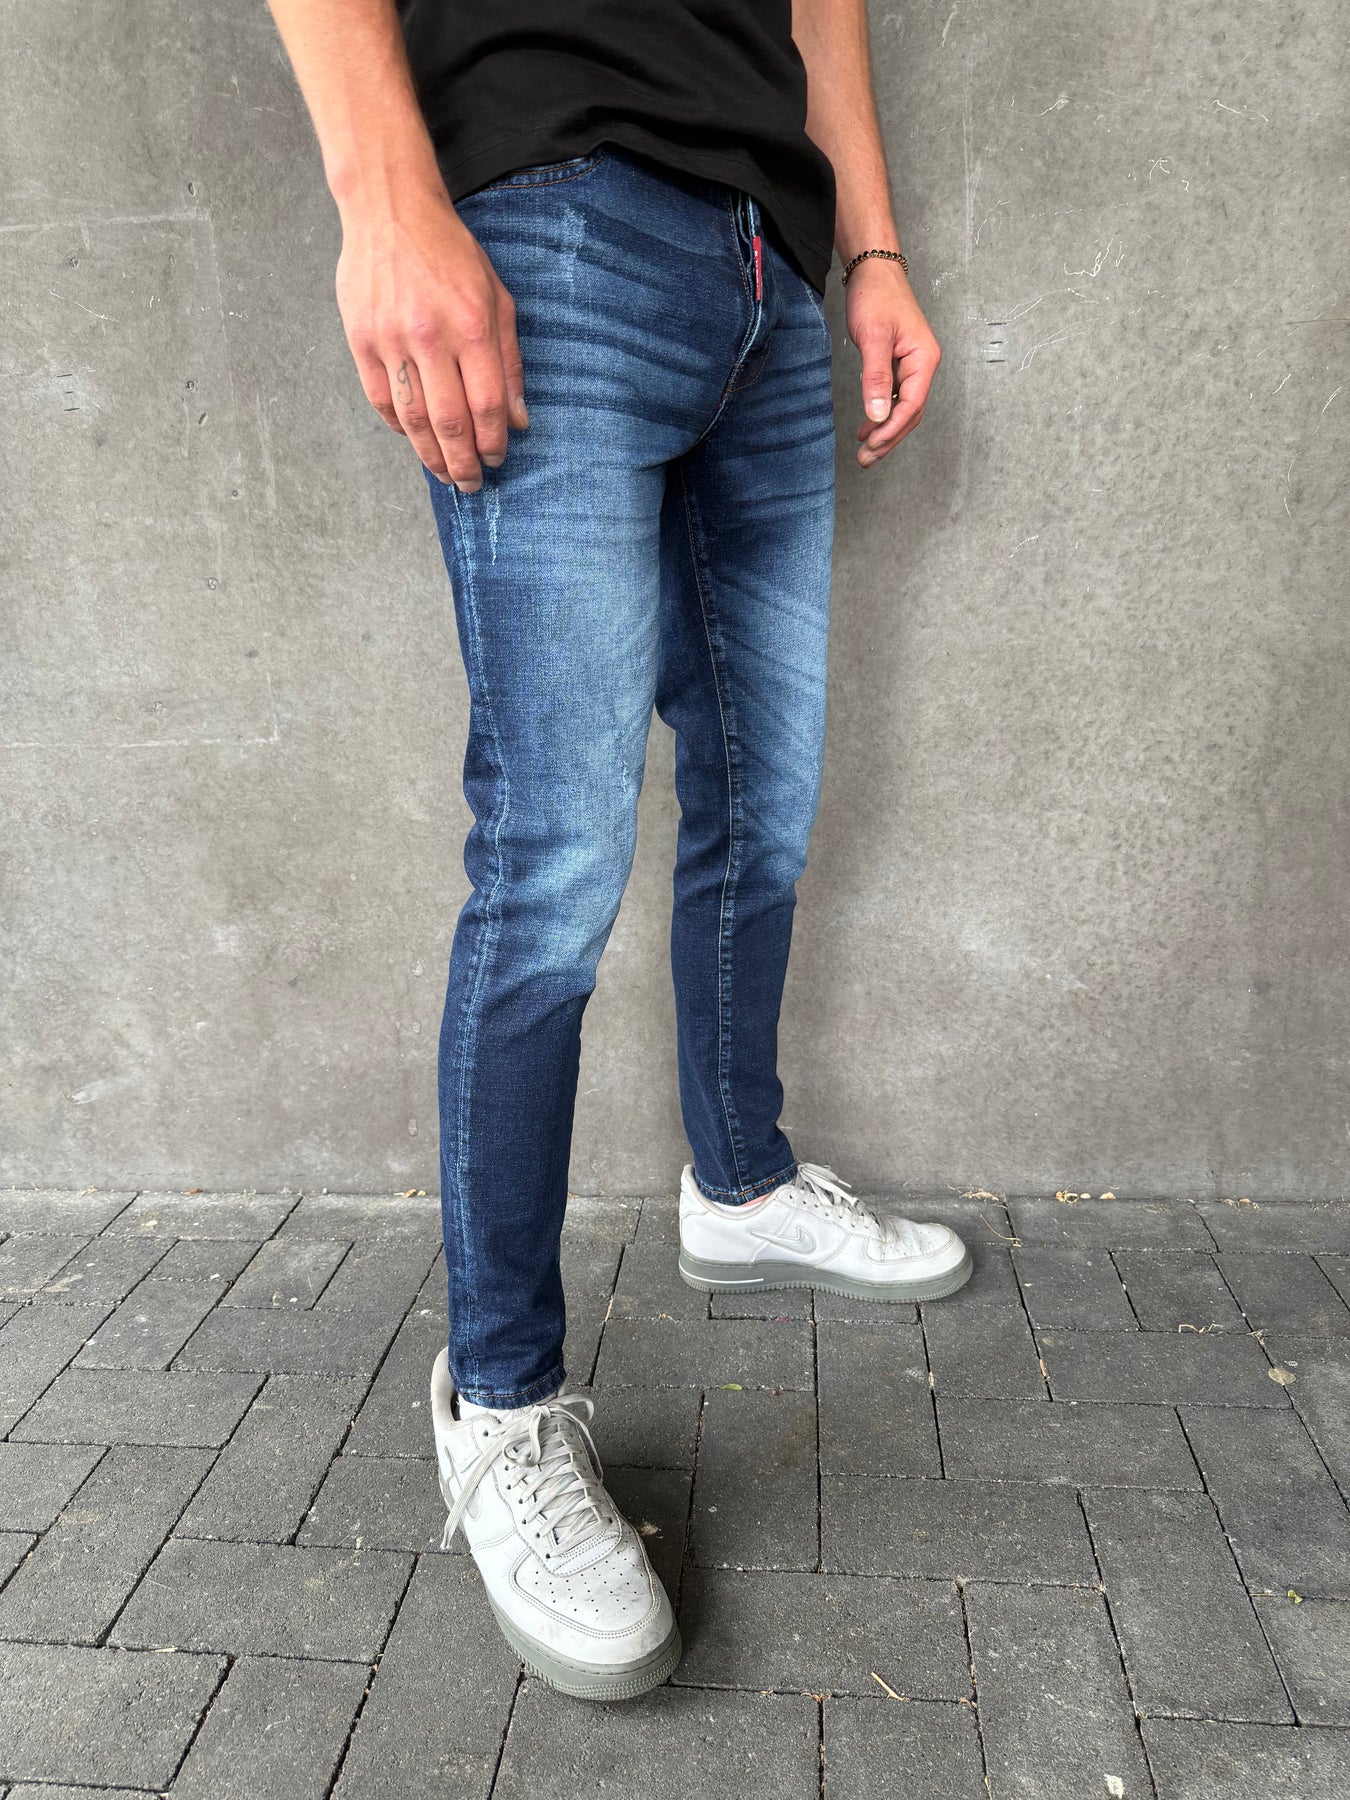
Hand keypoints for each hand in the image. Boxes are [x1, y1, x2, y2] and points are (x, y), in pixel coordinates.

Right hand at [334, 176, 526, 491]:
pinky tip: (414, 438)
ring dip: (431, 456)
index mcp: (471, 324)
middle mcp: (430, 335)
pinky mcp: (361, 338)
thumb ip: (509, 360)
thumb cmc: (450, 253)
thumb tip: (518, 419)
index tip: (496, 460)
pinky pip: (382, 400)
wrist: (390, 209)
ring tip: (445, 474)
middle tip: (471, 484)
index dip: (492, 442)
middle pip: (450, 422)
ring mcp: (390, 339)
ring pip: (412, 419)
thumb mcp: (496, 297)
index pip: (486, 405)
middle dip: (463, 463)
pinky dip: (399, 427)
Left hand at [844, 258, 940, 467]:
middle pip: (911, 412)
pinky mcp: (901, 362)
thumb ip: (876, 377)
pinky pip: (896, 396)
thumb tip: (878, 414)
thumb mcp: (873, 337)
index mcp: (924, 359)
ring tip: (865, 449)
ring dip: (886, 429)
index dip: (892, 429)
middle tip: (865, 458)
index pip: (912, 405)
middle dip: (889, 438)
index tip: (871, 446)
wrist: (873, 270)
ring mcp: (913, 364)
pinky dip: (883, 412)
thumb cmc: (876, 296)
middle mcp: (924, 364)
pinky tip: (869, 423)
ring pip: (904, 407)